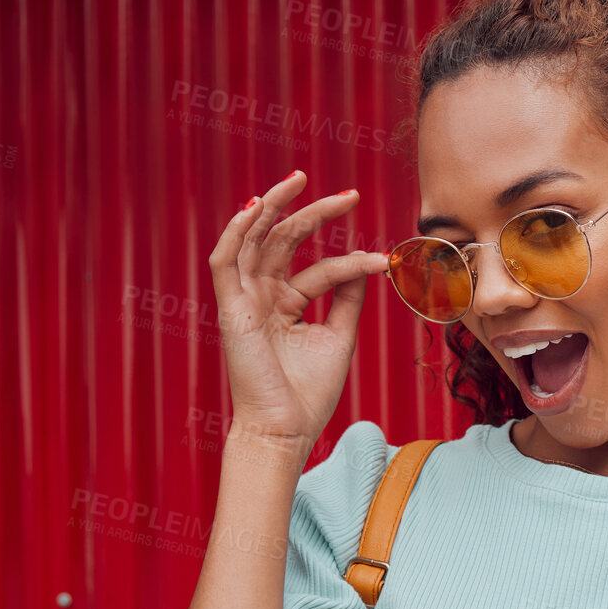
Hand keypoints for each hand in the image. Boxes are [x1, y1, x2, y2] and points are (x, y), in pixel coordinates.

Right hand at [206, 171, 390, 444]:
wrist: (286, 429)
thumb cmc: (309, 393)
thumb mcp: (338, 336)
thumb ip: (346, 298)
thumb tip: (363, 264)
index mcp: (286, 305)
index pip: (318, 269)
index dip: (350, 260)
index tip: (383, 259)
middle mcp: (262, 297)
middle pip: (284, 242)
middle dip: (314, 213)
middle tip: (351, 196)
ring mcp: (243, 301)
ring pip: (253, 240)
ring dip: (273, 206)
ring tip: (299, 180)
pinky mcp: (229, 309)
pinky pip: (224, 261)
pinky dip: (236, 232)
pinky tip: (256, 207)